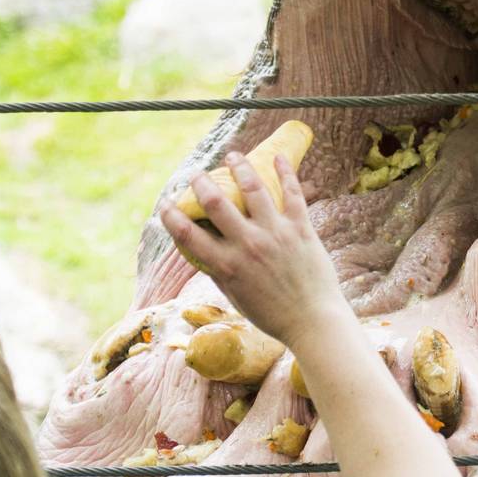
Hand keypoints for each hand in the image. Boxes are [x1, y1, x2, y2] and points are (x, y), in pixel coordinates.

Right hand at [160, 152, 344, 346]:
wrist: (312, 321)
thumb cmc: (272, 314)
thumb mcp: (236, 296)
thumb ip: (220, 272)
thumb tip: (204, 253)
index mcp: (227, 266)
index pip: (188, 236)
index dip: (171, 217)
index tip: (165, 205)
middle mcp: (248, 245)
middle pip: (217, 203)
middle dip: (202, 183)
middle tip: (197, 174)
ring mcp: (275, 234)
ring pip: (253, 189)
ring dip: (240, 167)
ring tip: (233, 156)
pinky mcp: (301, 228)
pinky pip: (292, 193)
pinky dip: (285, 172)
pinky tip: (277, 157)